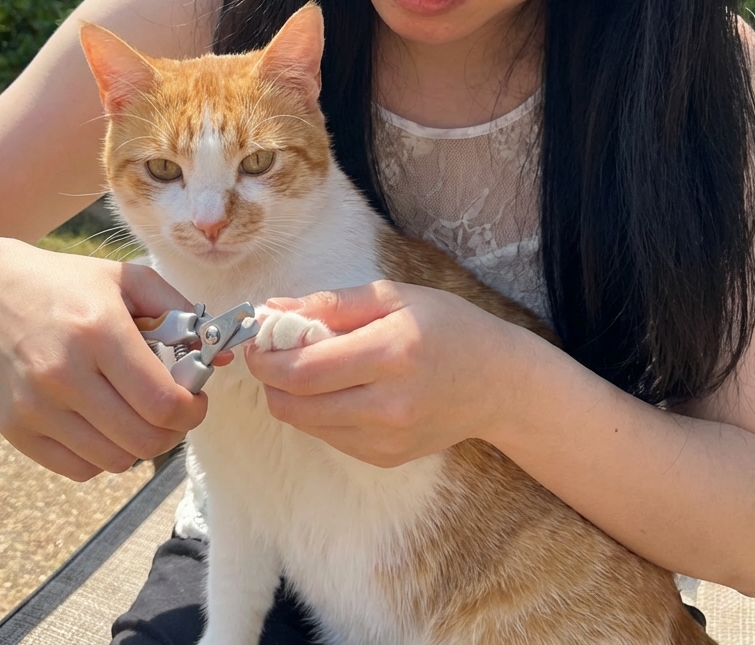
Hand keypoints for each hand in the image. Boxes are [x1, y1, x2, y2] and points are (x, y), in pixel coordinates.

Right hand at [0, 240, 215, 480]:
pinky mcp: (14, 429)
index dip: (192, 410)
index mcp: (99, 331)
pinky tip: (105, 423)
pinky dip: (104, 455)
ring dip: (140, 444)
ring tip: (139, 413)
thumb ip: (182, 312)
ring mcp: (35, 406)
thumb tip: (221, 358)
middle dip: (173, 430)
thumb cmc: (70, 284)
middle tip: (174, 410)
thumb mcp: (130, 279)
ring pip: (115, 461)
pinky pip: (80, 469)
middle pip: (143, 439)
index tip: (196, 399)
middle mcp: (63, 373)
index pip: (162, 403)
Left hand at [244, 280, 512, 466]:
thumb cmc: (447, 327)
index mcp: (390, 354)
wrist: (497, 383)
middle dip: (269, 377)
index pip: (303, 369)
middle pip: (295, 403)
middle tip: (270, 352)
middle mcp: (388, 404)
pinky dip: (317, 412)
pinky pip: (328, 437)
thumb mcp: (393, 297)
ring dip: (289, 395)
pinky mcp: (385, 458)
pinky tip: (337, 388)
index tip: (256, 338)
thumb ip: (330, 304)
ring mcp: (386, 439)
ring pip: (305, 424)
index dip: (265, 356)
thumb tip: (273, 308)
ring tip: (305, 366)